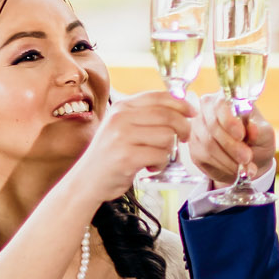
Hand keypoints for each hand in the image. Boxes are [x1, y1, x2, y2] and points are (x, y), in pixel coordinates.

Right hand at [62, 91, 193, 206]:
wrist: (86, 181)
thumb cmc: (110, 155)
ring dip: (168, 150)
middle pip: (168, 116)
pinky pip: (160, 155)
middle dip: (183, 128)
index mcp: (122, 106)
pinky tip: (149, 167)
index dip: (181, 103)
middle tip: (183, 138)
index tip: (192, 112)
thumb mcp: (122, 126)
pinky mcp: (126, 157)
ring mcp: (122, 137)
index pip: (159, 96)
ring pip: (167, 136)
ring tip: (155, 157)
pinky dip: (161, 164)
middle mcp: (120, 117)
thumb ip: (145, 115)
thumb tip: (182, 105)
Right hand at [188, 92, 276, 185]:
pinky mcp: (194, 147)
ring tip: (244, 167)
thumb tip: (253, 128)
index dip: (229, 121)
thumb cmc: (257, 141)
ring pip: (208, 144)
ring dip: (228, 159)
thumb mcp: (265, 135)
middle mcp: (208, 110)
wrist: (250, 160)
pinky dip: (221, 166)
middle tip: (247, 158)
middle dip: (231, 145)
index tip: (241, 135)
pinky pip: (204, 157)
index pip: (221, 104)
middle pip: (212, 126)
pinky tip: (234, 170)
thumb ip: (260, 131)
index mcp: (227, 99)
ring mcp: (197, 128)